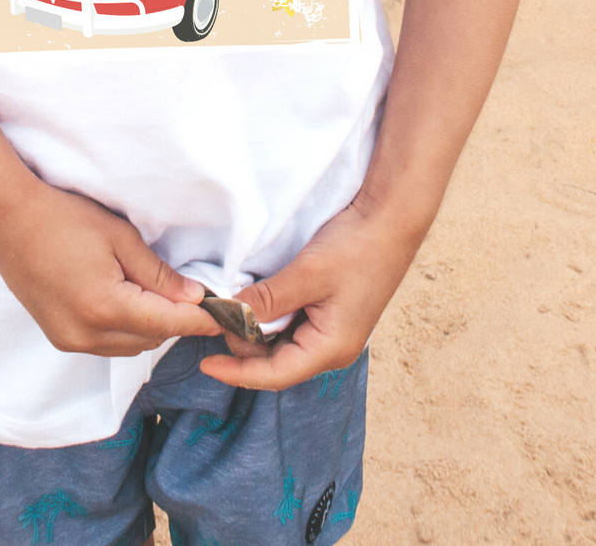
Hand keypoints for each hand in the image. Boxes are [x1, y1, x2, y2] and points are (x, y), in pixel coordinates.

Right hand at [0, 181, 223, 357]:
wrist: (6, 220)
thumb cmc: (64, 218)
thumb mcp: (119, 237)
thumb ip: (158, 273)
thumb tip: (194, 297)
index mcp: (106, 307)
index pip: (169, 322)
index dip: (201, 320)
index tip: (228, 315)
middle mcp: (87, 335)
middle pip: (151, 339)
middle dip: (177, 320)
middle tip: (196, 295)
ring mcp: (70, 341)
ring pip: (130, 346)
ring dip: (151, 326)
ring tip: (163, 294)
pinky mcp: (59, 337)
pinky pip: (107, 344)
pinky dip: (126, 329)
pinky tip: (131, 301)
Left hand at [199, 195, 426, 389]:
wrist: (389, 220)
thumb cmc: (356, 248)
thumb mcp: (307, 273)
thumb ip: (268, 298)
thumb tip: (229, 315)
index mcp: (330, 349)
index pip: (275, 374)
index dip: (237, 372)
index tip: (206, 365)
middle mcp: (331, 348)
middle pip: (276, 361)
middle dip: (244, 345)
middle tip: (217, 316)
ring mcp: (331, 331)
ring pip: (282, 343)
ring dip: (256, 329)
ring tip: (231, 307)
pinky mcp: (329, 314)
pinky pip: (291, 325)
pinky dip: (270, 316)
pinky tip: (255, 298)